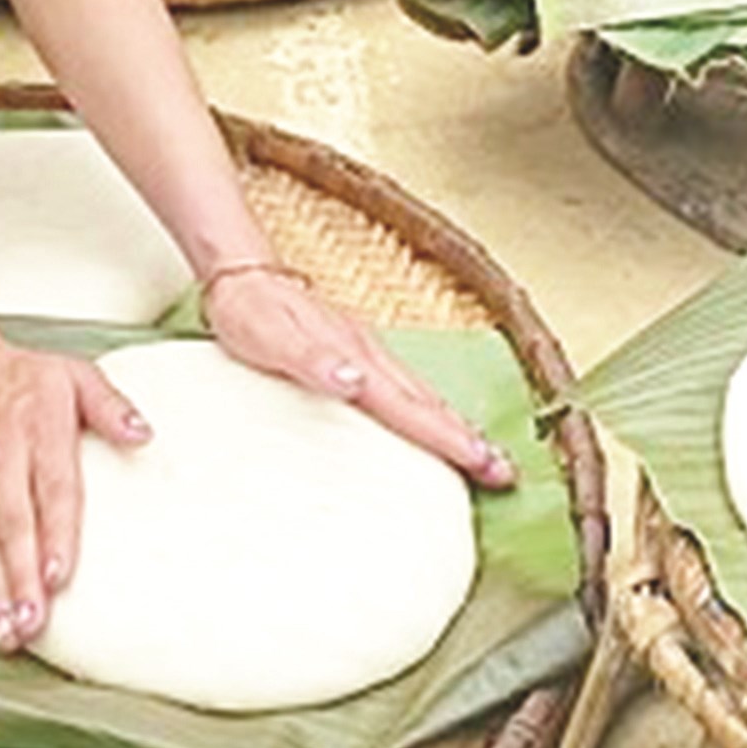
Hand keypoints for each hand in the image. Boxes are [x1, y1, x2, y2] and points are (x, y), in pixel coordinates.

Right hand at [0, 334, 151, 651]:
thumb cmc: (24, 380)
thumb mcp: (75, 376)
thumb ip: (110, 405)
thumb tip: (143, 433)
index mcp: (40, 430)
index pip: (50, 488)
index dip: (53, 534)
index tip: (59, 574)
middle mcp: (2, 459)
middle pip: (13, 525)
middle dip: (21, 578)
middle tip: (35, 622)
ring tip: (11, 631)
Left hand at [203, 266, 516, 487]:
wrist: (242, 273)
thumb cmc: (252, 312)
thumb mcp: (272, 340)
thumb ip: (314, 362)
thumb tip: (356, 383)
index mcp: (356, 356)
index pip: (411, 407)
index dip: (449, 439)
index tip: (486, 465)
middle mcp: (369, 353)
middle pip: (428, 403)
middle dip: (467, 439)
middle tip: (504, 474)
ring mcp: (366, 350)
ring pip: (420, 394)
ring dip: (453, 426)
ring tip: (482, 455)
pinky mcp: (357, 351)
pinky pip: (403, 386)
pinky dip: (427, 409)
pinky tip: (430, 421)